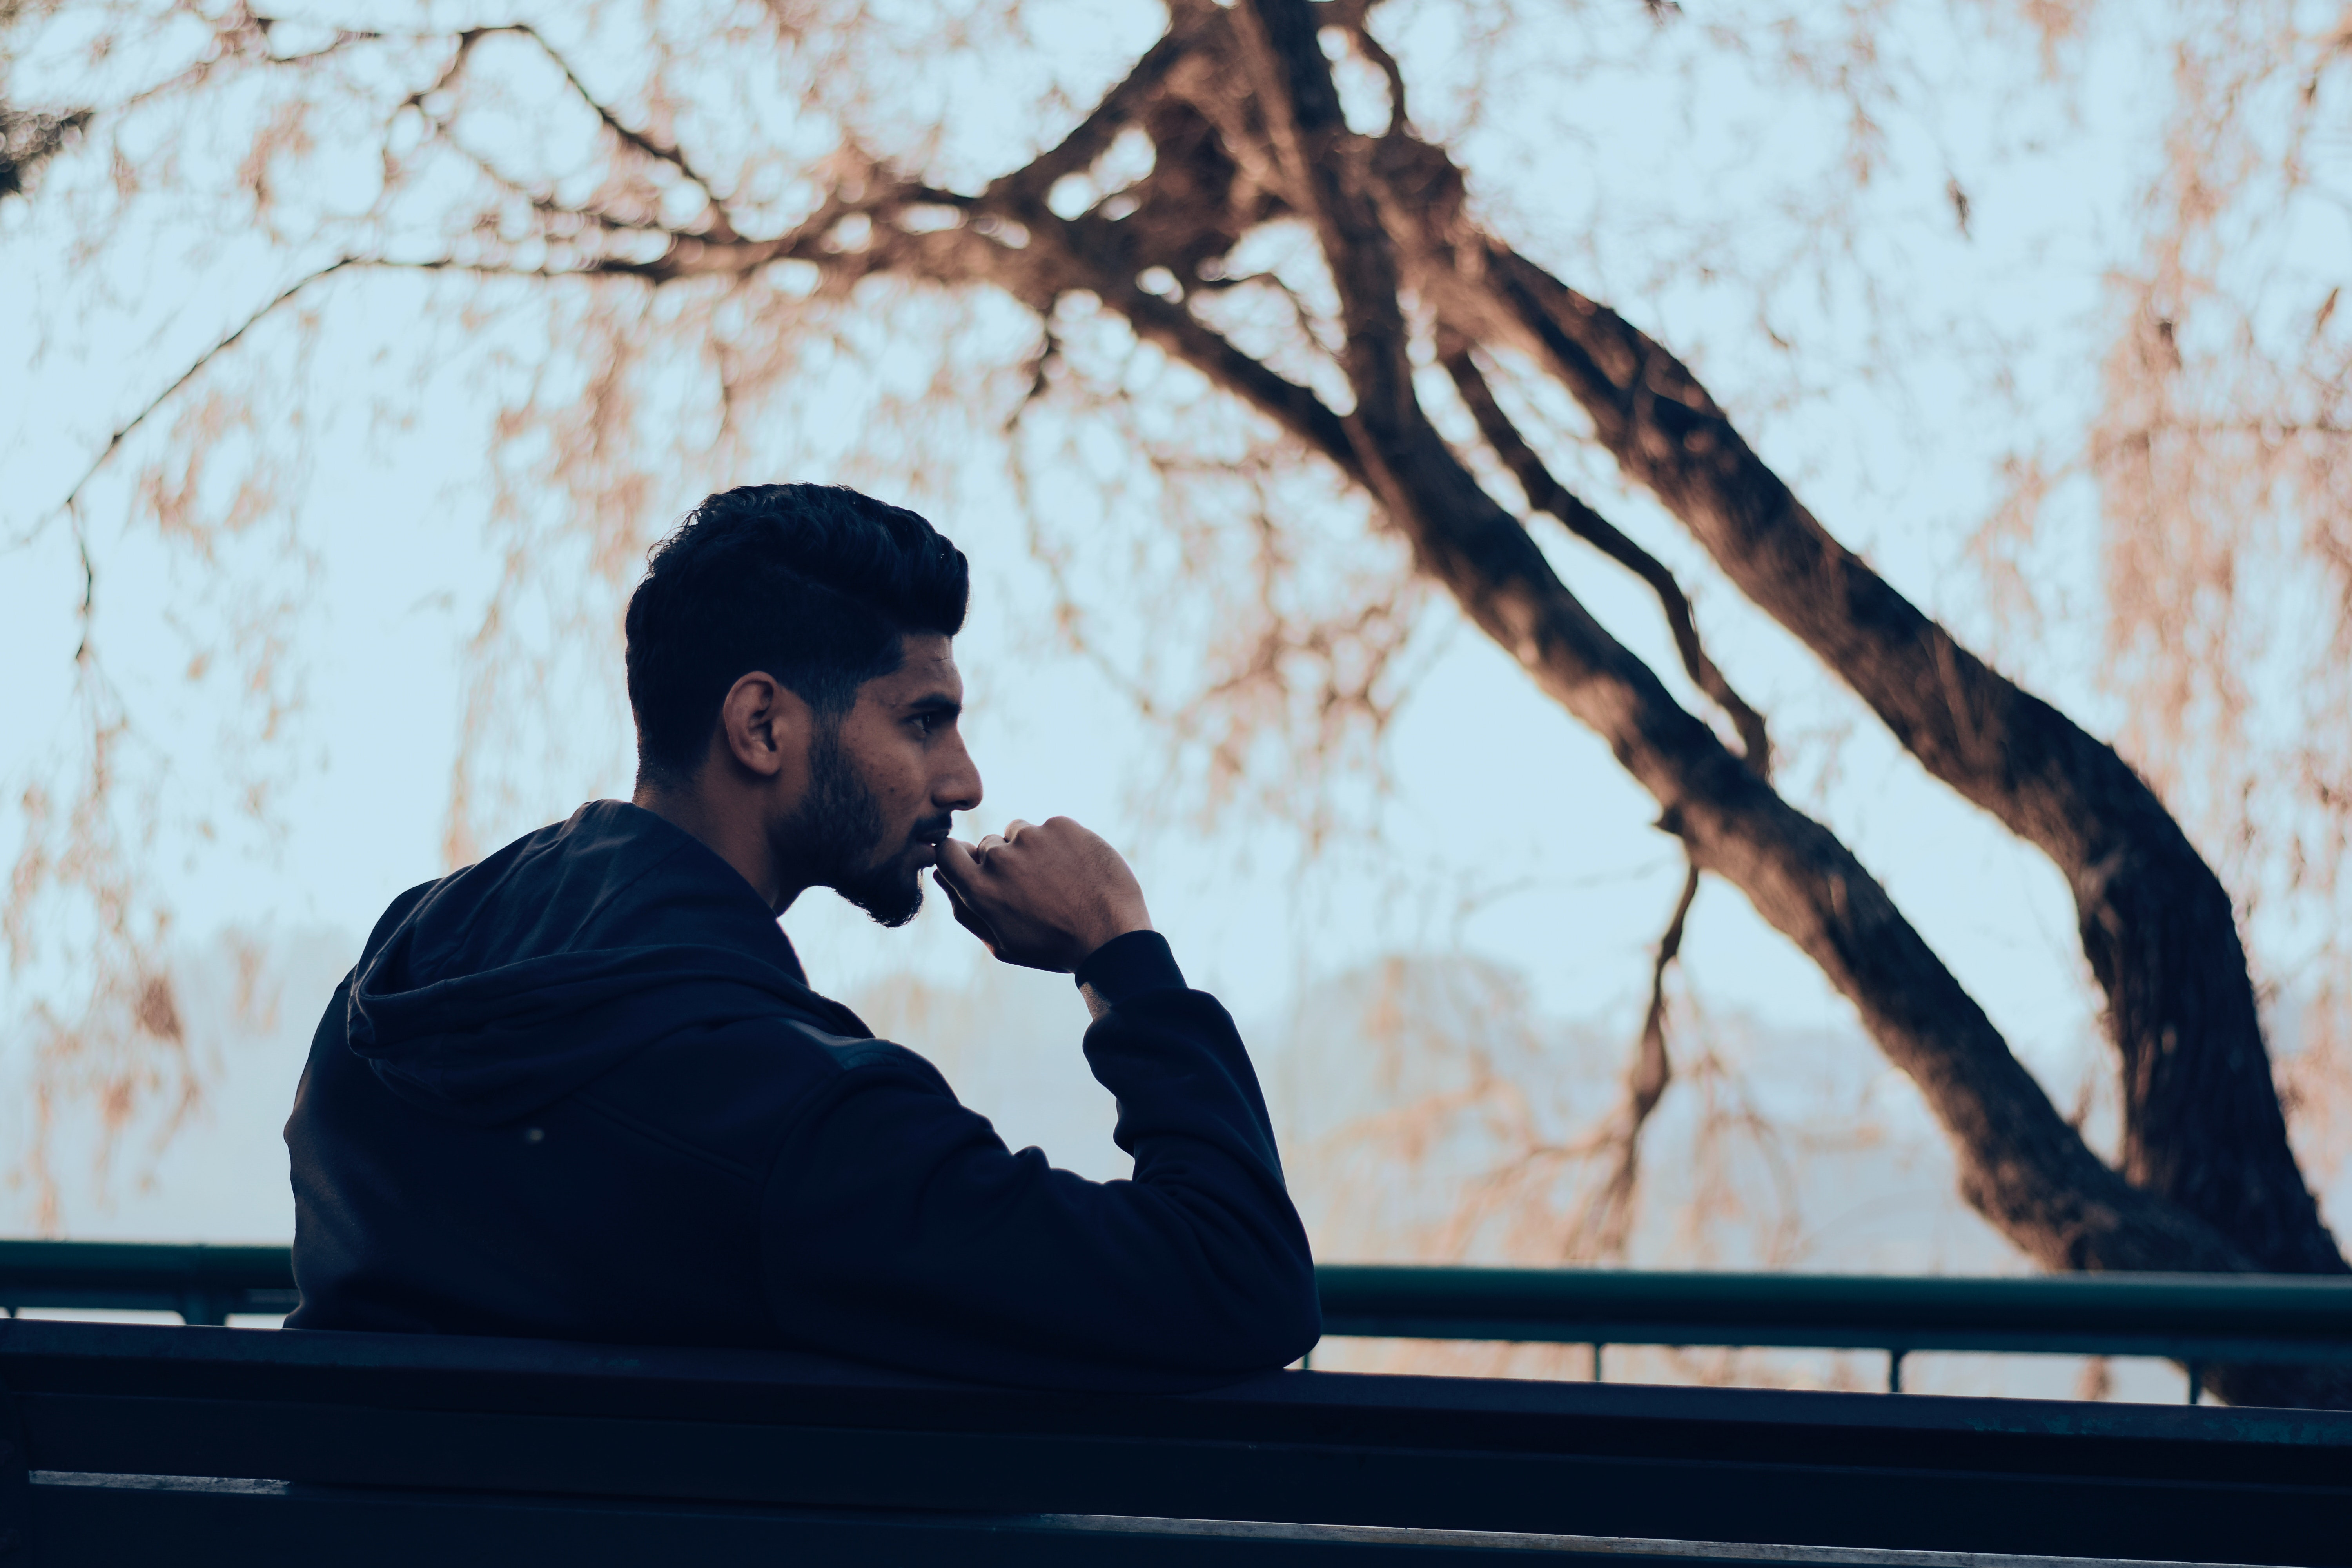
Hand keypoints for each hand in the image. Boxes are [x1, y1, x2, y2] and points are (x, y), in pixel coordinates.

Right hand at [932, 816, 1152, 972]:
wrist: (1112, 936)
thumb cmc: (1052, 946)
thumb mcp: (1001, 942)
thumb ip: (964, 908)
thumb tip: (940, 875)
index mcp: (980, 889)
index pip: (947, 851)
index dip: (959, 856)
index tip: (976, 865)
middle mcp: (1001, 858)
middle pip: (988, 845)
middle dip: (1003, 861)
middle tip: (1033, 889)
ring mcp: (1032, 837)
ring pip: (1019, 832)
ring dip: (1030, 850)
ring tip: (1057, 880)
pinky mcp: (1062, 825)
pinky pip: (1050, 828)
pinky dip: (1060, 844)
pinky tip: (1076, 870)